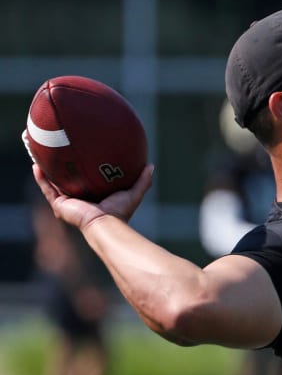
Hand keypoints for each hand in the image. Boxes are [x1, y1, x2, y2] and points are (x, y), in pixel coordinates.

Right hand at [32, 163, 153, 229]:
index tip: (78, 154)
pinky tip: (36, 164)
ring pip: (52, 183)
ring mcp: (66, 203)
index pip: (84, 180)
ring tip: (39, 153)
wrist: (106, 224)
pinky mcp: (59, 205)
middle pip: (65, 180)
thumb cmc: (119, 212)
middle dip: (59, 167)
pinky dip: (41, 178)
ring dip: (45, 169)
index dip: (79, 169)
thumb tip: (150, 165)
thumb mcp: (133, 192)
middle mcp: (77, 200)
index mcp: (92, 196)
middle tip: (55, 150)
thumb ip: (143, 180)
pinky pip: (47, 189)